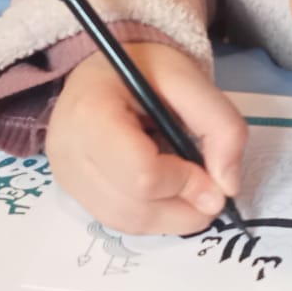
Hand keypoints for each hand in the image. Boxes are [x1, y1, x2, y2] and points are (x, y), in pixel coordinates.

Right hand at [47, 42, 246, 234]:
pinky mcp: (72, 191)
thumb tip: (227, 187)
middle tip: (210, 191)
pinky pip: (118, 221)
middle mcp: (67, 150)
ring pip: (128, 222)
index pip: (141, 173)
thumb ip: (221, 125)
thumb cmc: (146, 68)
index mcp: (91, 112)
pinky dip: (154, 216)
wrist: (108, 68)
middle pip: (134, 207)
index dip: (185, 183)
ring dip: (172, 218)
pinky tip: (167, 191)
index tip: (212, 176)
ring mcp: (64, 176)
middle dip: (184, 207)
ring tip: (190, 189)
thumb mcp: (191, 80)